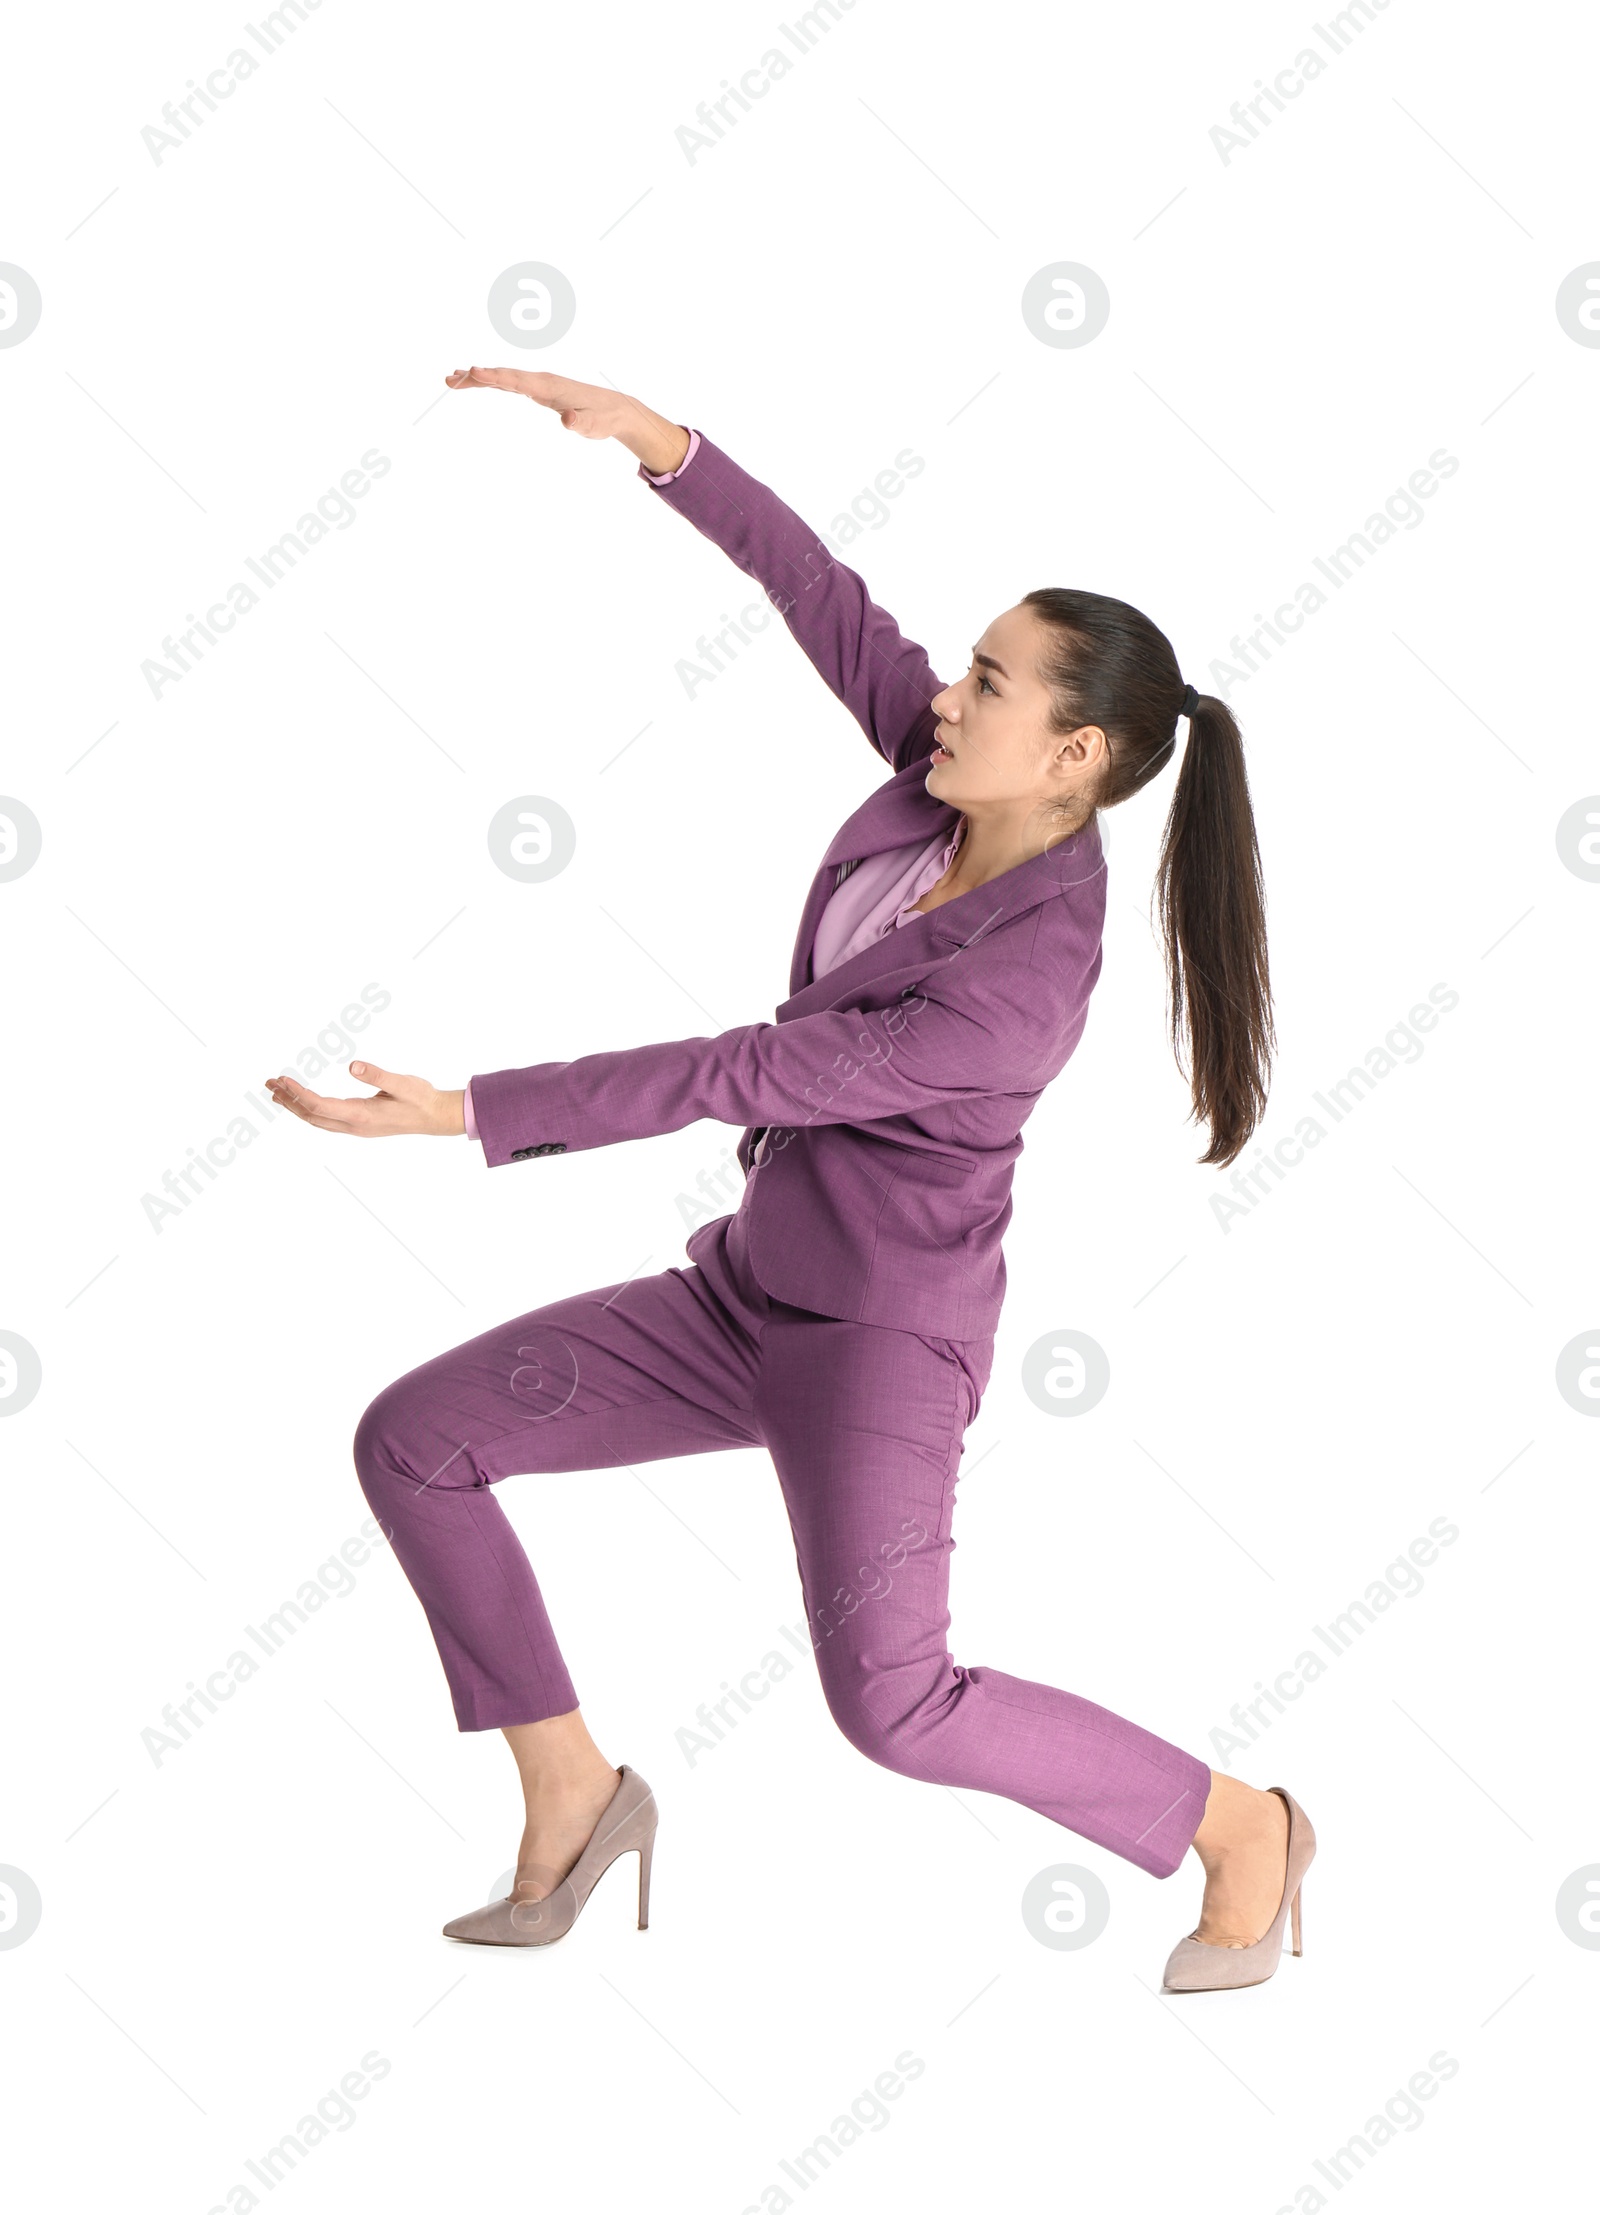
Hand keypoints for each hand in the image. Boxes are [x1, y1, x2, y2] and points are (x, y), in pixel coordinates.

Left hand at [265, 1063, 465, 1137]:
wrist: (436, 1117)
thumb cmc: (421, 1098)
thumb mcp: (403, 1083)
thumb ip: (378, 1075)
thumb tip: (353, 1065)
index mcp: (361, 1116)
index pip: (319, 1105)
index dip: (298, 1092)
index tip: (282, 1078)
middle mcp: (354, 1125)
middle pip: (311, 1115)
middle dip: (289, 1100)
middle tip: (270, 1083)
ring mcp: (356, 1127)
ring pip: (317, 1119)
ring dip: (296, 1106)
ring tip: (277, 1092)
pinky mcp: (359, 1125)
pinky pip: (326, 1119)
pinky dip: (309, 1109)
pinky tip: (304, 1101)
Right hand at [443, 367, 690, 474]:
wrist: (614, 409)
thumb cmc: (603, 418)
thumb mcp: (593, 426)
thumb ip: (579, 423)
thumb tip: (567, 419)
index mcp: (549, 386)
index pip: (516, 380)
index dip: (494, 376)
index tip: (473, 371)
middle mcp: (541, 381)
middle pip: (503, 376)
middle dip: (476, 377)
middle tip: (450, 379)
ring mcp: (538, 384)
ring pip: (503, 378)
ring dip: (478, 378)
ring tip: (452, 380)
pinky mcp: (539, 390)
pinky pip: (509, 383)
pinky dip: (491, 382)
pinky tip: (477, 383)